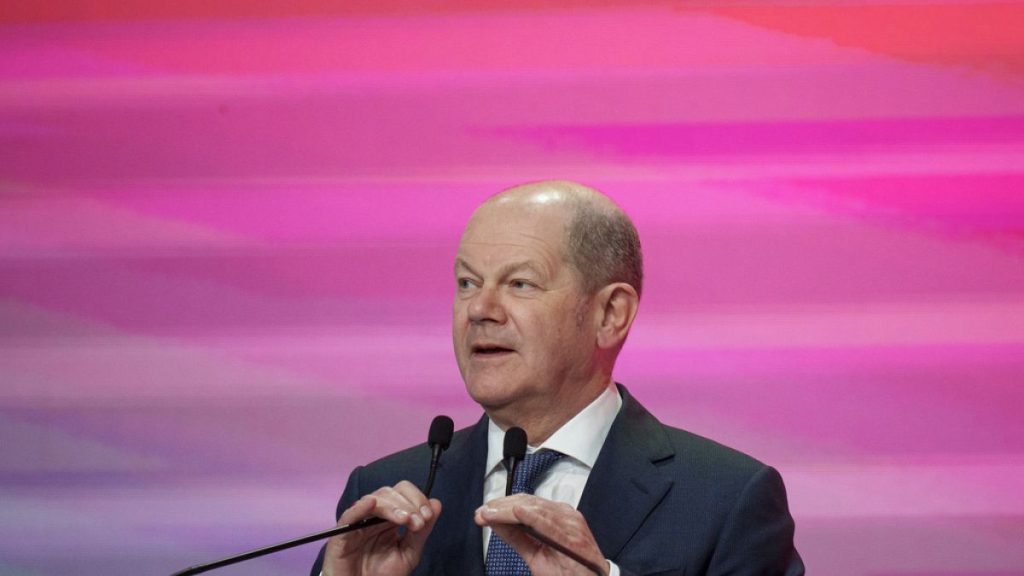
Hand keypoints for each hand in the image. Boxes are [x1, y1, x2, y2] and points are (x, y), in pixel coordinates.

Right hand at [323, 480, 441, 575]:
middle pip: (390, 492)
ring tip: (405, 520)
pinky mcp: (342, 534)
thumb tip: (436, 503)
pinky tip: (372, 504)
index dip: (417, 499)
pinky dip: (360, 507)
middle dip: (408, 503)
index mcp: (390, 517)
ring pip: (373, 500)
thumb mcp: (409, 553)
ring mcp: (358, 522)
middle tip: (418, 522)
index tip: (427, 516)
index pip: (403, 493)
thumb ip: (422, 531)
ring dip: (393, 506)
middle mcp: (374, 515)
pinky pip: (349, 515)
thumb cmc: (382, 574)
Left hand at [475, 494, 607, 575]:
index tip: (483, 512)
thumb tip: (494, 523)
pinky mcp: (574, 535)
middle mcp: (564, 515)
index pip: (525, 503)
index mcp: (556, 516)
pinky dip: (532, 516)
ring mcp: (570, 522)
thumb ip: (516, 537)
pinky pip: (549, 522)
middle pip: (527, 502)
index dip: (502, 506)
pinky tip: (518, 513)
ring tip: (490, 514)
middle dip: (501, 507)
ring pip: (534, 509)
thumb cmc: (569, 572)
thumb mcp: (536, 553)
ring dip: (508, 510)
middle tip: (482, 513)